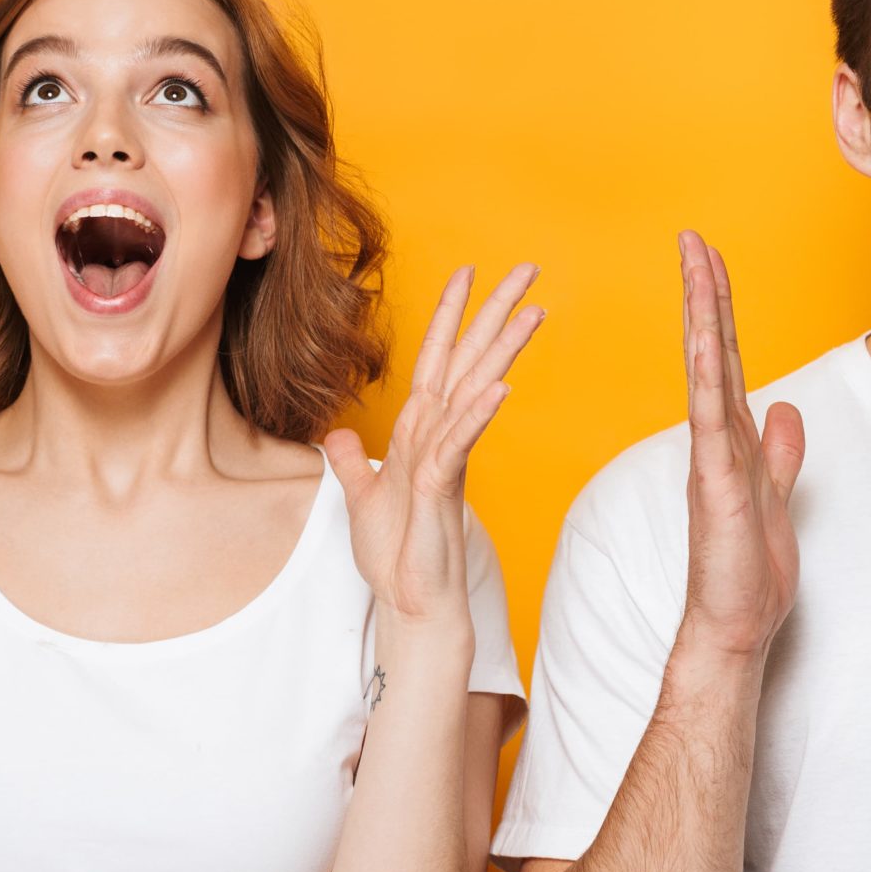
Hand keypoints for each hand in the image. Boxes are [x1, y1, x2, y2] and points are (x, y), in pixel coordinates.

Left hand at [326, 264, 544, 626]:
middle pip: (468, 360)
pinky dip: (477, 414)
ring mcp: (446, 459)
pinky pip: (460, 442)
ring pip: (474, 390)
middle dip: (495, 312)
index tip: (467, 272)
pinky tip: (499, 386)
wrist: (409, 603)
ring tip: (533, 310)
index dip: (449, 315)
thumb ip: (352, 461)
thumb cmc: (395, 556)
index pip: (436, 360)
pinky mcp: (443, 487)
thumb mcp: (360, 497)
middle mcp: (439, 436)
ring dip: (501, 349)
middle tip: (528, 269)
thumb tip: (337, 434)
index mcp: (420, 431)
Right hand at [678, 232, 803, 656]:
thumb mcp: (777, 496)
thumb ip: (779, 453)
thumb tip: (785, 410)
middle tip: (693, 238)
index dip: (718, 308)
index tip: (710, 261)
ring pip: (704, 371)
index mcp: (731, 439)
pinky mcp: (713, 483)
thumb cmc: (747, 572)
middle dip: (703, 292)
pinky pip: (709, 420)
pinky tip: (700, 339)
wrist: (734, 626)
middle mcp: (715, 439)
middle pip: (708, 350)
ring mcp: (710, 457)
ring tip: (693, 264)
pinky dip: (705, 376)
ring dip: (700, 315)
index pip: (723, 358)